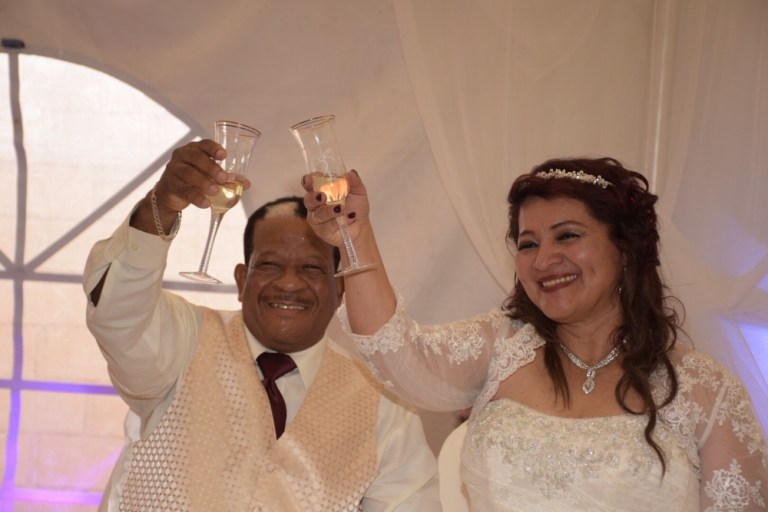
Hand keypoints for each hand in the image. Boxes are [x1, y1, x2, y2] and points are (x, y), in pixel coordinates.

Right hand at [131, 140, 251, 236]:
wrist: (171, 193)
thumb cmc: (194, 179)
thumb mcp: (209, 176)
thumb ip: (227, 178)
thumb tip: (247, 184)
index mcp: (194, 149)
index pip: (204, 144)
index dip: (213, 148)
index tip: (224, 155)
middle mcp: (182, 156)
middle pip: (196, 157)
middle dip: (211, 167)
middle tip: (224, 178)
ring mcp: (174, 170)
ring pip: (188, 173)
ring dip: (204, 182)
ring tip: (216, 191)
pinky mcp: (171, 185)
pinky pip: (184, 190)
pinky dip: (196, 197)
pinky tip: (206, 204)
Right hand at [302, 170, 369, 246]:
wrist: (361, 226)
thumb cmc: (356, 206)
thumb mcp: (359, 192)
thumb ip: (354, 182)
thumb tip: (351, 173)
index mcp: (322, 189)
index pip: (311, 183)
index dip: (308, 180)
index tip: (308, 179)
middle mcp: (316, 203)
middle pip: (308, 199)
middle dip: (313, 197)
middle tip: (322, 196)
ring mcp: (317, 217)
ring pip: (317, 214)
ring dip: (328, 211)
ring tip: (341, 209)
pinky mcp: (321, 230)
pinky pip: (326, 226)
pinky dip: (337, 222)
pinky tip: (349, 218)